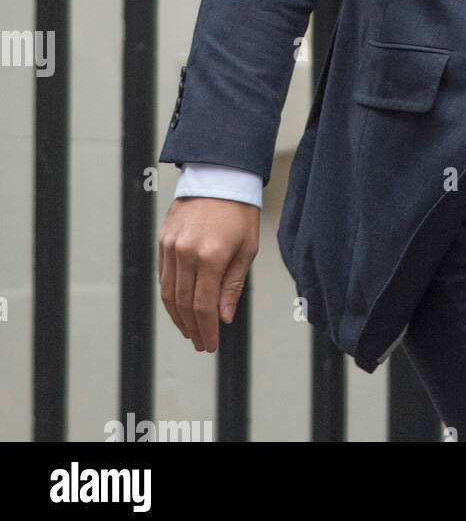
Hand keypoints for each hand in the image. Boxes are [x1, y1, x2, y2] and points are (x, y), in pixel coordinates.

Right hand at [158, 197, 259, 352]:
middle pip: (183, 304)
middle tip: (199, 343)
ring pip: (168, 293)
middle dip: (192, 328)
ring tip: (189, 330)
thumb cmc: (240, 210)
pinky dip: (169, 296)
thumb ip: (233, 285)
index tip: (210, 345)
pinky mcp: (163, 241)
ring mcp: (171, 247)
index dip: (206, 330)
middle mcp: (186, 253)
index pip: (203, 306)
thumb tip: (224, 317)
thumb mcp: (247, 248)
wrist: (220, 176)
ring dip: (177, 317)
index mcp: (211, 256)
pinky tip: (178, 307)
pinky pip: (163, 276)